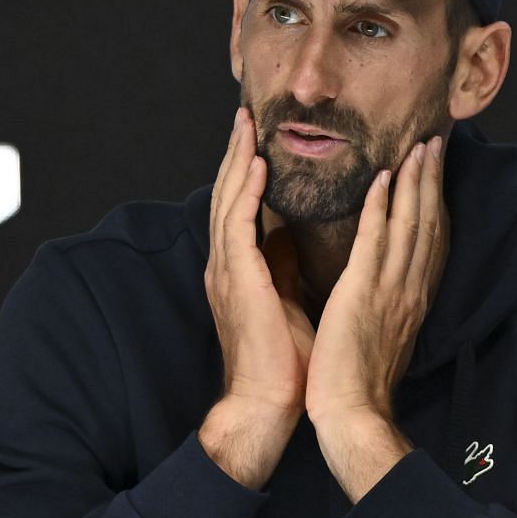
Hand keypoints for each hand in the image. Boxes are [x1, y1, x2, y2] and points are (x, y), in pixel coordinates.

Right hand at [206, 107, 315, 421]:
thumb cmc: (284, 362)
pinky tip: (255, 164)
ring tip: (246, 124)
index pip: (239, 207)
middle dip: (235, 153)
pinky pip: (237, 224)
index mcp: (238, 271)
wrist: (269, 403)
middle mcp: (226, 265)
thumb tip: (290, 238)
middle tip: (245, 114)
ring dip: (236, 160)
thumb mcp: (287, 300)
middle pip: (226, 195)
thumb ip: (282, 267)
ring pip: (227, 201)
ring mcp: (226, 271)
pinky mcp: (237, 279)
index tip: (257, 138)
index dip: (244, 171)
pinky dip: (244, 191)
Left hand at [305, 133, 448, 430]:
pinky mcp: (363, 295)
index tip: (435, 170)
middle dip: (433, 181)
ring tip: (419, 147)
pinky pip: (375, 243)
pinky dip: (382, 208)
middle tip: (436, 142)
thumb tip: (372, 279)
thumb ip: (381, 301)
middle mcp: (410, 289)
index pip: (431, 241)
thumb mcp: (378, 332)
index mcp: (412, 299)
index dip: (435, 202)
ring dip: (415, 182)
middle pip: (429, 224)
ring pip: (410, 225)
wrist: (351, 414)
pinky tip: (383, 179)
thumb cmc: (356, 380)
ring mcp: (391, 291)